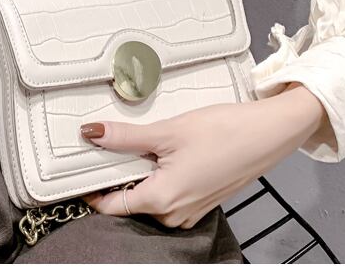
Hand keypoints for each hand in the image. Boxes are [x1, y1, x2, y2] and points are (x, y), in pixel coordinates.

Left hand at [79, 82, 327, 228]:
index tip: (77, 169)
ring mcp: (190, 209)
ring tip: (132, 144)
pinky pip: (167, 194)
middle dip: (114, 177)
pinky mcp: (201, 199)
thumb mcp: (167, 131)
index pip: (112, 206)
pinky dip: (157, 176)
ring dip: (137, 175)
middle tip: (103, 146)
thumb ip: (125, 137)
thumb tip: (91, 134)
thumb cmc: (223, 132)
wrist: (267, 133)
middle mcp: (174, 213)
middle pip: (129, 202)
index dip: (90, 190)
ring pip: (149, 197)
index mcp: (162, 199)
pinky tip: (159, 152)